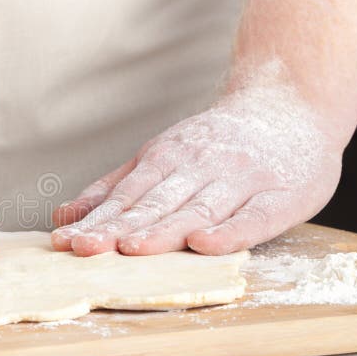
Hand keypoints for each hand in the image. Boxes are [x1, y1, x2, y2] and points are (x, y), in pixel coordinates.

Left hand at [51, 78, 342, 255]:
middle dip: (119, 228)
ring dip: (162, 230)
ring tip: (132, 249)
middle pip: (156, 203)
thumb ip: (115, 188)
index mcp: (168, 157)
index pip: (127, 196)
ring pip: (197, 209)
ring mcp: (241, 178)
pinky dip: (228, 232)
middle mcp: (201, 165)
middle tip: (86, 249)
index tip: (66, 242)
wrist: (292, 106)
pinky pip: (253, 218)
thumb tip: (64, 217)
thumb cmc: (219, 143)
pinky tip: (203, 245)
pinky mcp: (281, 196)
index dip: (96, 221)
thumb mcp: (161, 155)